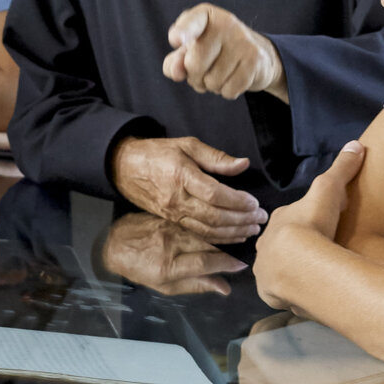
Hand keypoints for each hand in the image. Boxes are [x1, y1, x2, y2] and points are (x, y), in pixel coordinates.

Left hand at [102, 212, 246, 295]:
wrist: (114, 244)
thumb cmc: (140, 270)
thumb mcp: (165, 286)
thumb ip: (196, 285)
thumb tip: (224, 288)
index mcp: (168, 266)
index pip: (204, 262)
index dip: (225, 263)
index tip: (241, 264)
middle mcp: (169, 245)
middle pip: (208, 242)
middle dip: (233, 239)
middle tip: (252, 235)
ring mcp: (168, 227)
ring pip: (203, 228)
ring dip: (225, 226)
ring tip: (244, 225)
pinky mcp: (167, 216)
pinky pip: (194, 218)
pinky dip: (210, 220)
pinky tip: (223, 219)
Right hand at [110, 136, 264, 241]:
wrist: (123, 167)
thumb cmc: (157, 153)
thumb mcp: (187, 145)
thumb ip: (216, 157)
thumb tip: (243, 165)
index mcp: (181, 177)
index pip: (215, 195)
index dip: (237, 201)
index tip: (254, 203)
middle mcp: (176, 200)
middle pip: (214, 217)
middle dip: (241, 220)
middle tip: (260, 218)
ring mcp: (173, 214)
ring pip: (207, 230)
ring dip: (233, 232)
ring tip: (252, 229)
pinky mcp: (171, 222)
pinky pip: (198, 234)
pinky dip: (218, 238)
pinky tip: (233, 236)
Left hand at [162, 3, 285, 100]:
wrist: (256, 58)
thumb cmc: (214, 53)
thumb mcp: (189, 53)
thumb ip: (175, 62)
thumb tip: (176, 72)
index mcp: (205, 15)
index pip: (192, 22)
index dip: (182, 32)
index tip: (176, 40)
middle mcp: (226, 23)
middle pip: (195, 64)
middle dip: (194, 77)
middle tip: (203, 71)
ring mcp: (243, 40)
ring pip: (212, 81)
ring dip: (212, 86)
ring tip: (221, 73)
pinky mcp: (255, 58)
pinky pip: (229, 90)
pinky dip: (227, 92)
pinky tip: (233, 78)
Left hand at [254, 140, 361, 310]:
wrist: (299, 263)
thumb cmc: (313, 223)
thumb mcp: (331, 189)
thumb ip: (343, 168)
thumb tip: (357, 144)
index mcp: (278, 221)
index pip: (290, 220)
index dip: (305, 223)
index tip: (321, 228)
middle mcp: (266, 245)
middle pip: (282, 246)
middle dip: (296, 250)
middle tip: (318, 256)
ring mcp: (266, 270)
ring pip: (280, 270)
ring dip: (293, 273)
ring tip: (313, 279)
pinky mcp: (270, 292)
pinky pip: (282, 293)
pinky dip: (293, 293)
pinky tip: (308, 295)